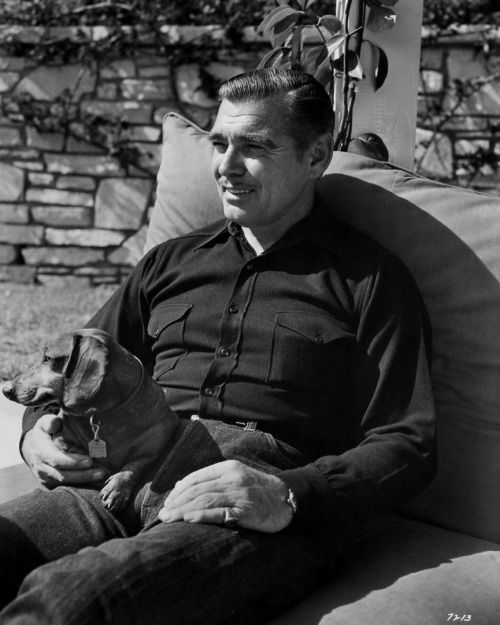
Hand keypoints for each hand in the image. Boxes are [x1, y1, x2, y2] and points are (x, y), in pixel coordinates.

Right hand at [21, 414, 107, 487]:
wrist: (31, 448)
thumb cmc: (43, 433)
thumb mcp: (43, 423)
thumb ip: (49, 422)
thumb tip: (56, 422)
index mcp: (40, 452)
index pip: (56, 460)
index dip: (73, 462)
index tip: (90, 460)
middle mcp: (41, 468)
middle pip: (63, 475)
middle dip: (83, 475)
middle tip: (102, 472)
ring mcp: (45, 479)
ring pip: (66, 483)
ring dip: (84, 481)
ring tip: (102, 477)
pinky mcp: (50, 485)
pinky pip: (66, 487)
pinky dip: (80, 486)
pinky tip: (95, 483)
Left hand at [159, 460, 293, 532]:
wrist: (288, 497)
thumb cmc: (260, 488)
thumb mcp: (238, 475)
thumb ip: (214, 479)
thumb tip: (182, 486)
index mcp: (229, 468)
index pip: (197, 477)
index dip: (180, 490)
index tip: (168, 501)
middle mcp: (233, 479)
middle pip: (197, 490)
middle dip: (177, 502)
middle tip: (163, 514)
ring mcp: (240, 495)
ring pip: (204, 500)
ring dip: (183, 510)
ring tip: (169, 519)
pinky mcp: (246, 512)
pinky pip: (220, 513)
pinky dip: (202, 516)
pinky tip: (189, 519)